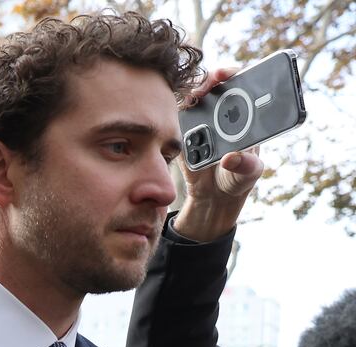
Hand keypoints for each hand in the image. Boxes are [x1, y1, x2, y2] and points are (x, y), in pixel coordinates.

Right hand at [173, 67, 265, 242]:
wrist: (213, 194)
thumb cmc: (237, 178)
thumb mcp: (249, 174)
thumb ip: (246, 165)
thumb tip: (232, 157)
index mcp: (244, 116)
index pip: (241, 86)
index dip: (234, 75)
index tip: (230, 74)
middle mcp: (221, 113)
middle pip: (215, 86)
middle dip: (211, 79)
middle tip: (213, 80)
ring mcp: (201, 122)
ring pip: (194, 98)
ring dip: (192, 93)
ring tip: (195, 98)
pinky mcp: (183, 133)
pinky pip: (177, 119)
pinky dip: (175, 112)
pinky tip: (178, 114)